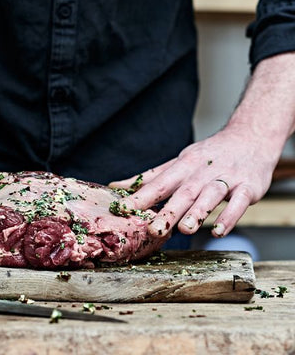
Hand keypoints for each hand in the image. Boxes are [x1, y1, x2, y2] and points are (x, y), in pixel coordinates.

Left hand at [109, 124, 276, 237]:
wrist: (251, 137)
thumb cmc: (209, 155)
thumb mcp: (178, 162)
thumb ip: (150, 177)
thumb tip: (117, 186)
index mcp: (183, 166)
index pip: (159, 183)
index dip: (141, 196)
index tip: (123, 209)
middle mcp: (203, 172)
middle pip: (184, 192)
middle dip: (168, 211)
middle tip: (152, 230)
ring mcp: (227, 179)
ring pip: (211, 196)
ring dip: (197, 212)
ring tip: (184, 229)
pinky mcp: (248, 187)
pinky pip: (239, 203)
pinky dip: (229, 217)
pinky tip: (219, 231)